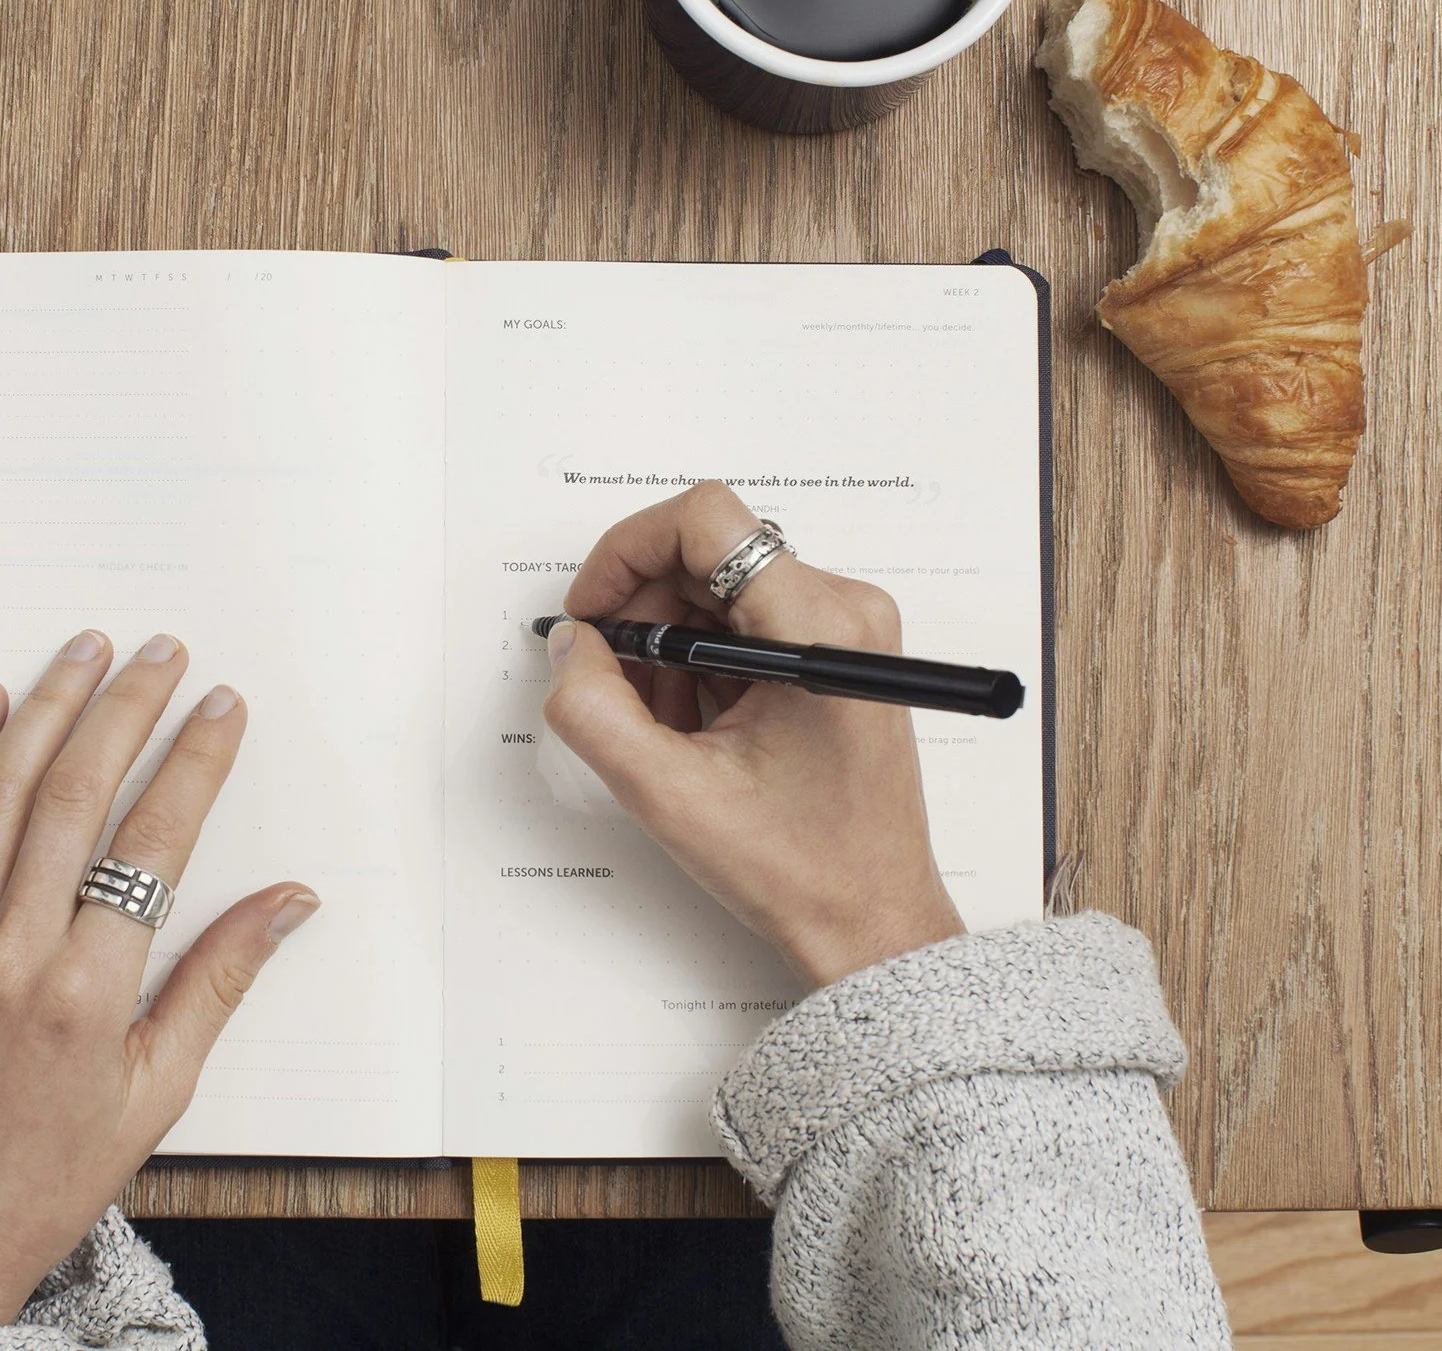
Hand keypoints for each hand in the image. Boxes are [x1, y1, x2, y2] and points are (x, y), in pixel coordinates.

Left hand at [0, 631, 318, 1322]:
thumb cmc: (47, 1178)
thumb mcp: (158, 1093)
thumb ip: (219, 982)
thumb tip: (289, 904)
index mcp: (88, 994)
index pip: (153, 843)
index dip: (193, 763)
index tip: (221, 709)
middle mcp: (12, 954)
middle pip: (73, 796)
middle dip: (124, 710)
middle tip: (161, 653)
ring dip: (44, 710)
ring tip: (84, 652)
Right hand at [546, 483, 963, 987]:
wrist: (871, 922)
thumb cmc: (802, 869)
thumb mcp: (668, 794)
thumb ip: (595, 709)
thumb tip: (571, 644)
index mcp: (818, 628)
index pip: (706, 520)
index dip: (627, 552)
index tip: (592, 612)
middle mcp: (845, 610)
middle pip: (707, 554)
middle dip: (643, 613)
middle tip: (614, 685)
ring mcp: (845, 630)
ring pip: (720, 589)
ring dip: (670, 646)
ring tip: (665, 726)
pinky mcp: (837, 653)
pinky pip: (746, 621)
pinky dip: (702, 664)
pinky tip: (696, 729)